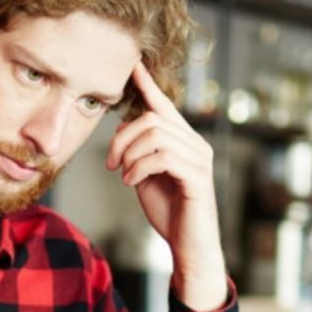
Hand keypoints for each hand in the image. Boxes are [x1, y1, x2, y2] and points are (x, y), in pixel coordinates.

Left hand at [106, 62, 227, 311]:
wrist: (189, 248)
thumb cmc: (169, 213)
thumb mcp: (146, 176)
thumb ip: (138, 152)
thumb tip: (122, 133)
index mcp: (184, 141)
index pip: (164, 105)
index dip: (147, 84)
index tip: (132, 63)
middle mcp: (196, 144)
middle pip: (151, 118)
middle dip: (122, 138)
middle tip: (111, 164)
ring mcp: (200, 160)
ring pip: (155, 135)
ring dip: (130, 154)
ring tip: (124, 175)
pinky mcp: (198, 178)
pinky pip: (162, 157)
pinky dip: (139, 168)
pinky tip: (132, 183)